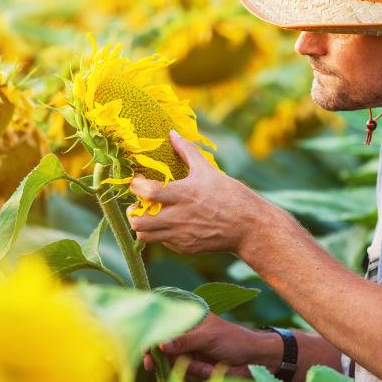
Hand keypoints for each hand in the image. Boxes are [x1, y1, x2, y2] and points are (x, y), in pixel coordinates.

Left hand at [128, 130, 272, 254]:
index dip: (136, 186)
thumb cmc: (229, 194)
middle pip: (138, 221)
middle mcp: (179, 217)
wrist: (248, 226)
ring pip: (144, 236)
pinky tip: (170, 223)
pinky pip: (162, 242)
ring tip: (150, 214)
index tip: (138, 180)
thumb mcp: (208, 169)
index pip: (147, 192)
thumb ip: (187, 150)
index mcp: (183, 194)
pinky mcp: (185, 248)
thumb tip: (172, 133)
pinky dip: (160, 233)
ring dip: (143, 225)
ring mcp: (181, 236)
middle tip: (140, 202)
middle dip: (133, 211)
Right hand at [143, 313, 281, 381]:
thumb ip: (185, 340)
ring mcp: (189, 354)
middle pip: (164, 349)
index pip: (164, 326)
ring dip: (190, 369)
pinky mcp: (194, 369)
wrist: (254, 360)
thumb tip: (161, 344)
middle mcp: (185, 337)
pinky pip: (183, 375)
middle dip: (168, 359)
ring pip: (174, 365)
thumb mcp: (209, 337)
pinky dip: (193, 376)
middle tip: (152, 364)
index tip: (143, 349)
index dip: (152, 337)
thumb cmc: (233, 340)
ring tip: (209, 368)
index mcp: (188, 322)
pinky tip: (209, 372)